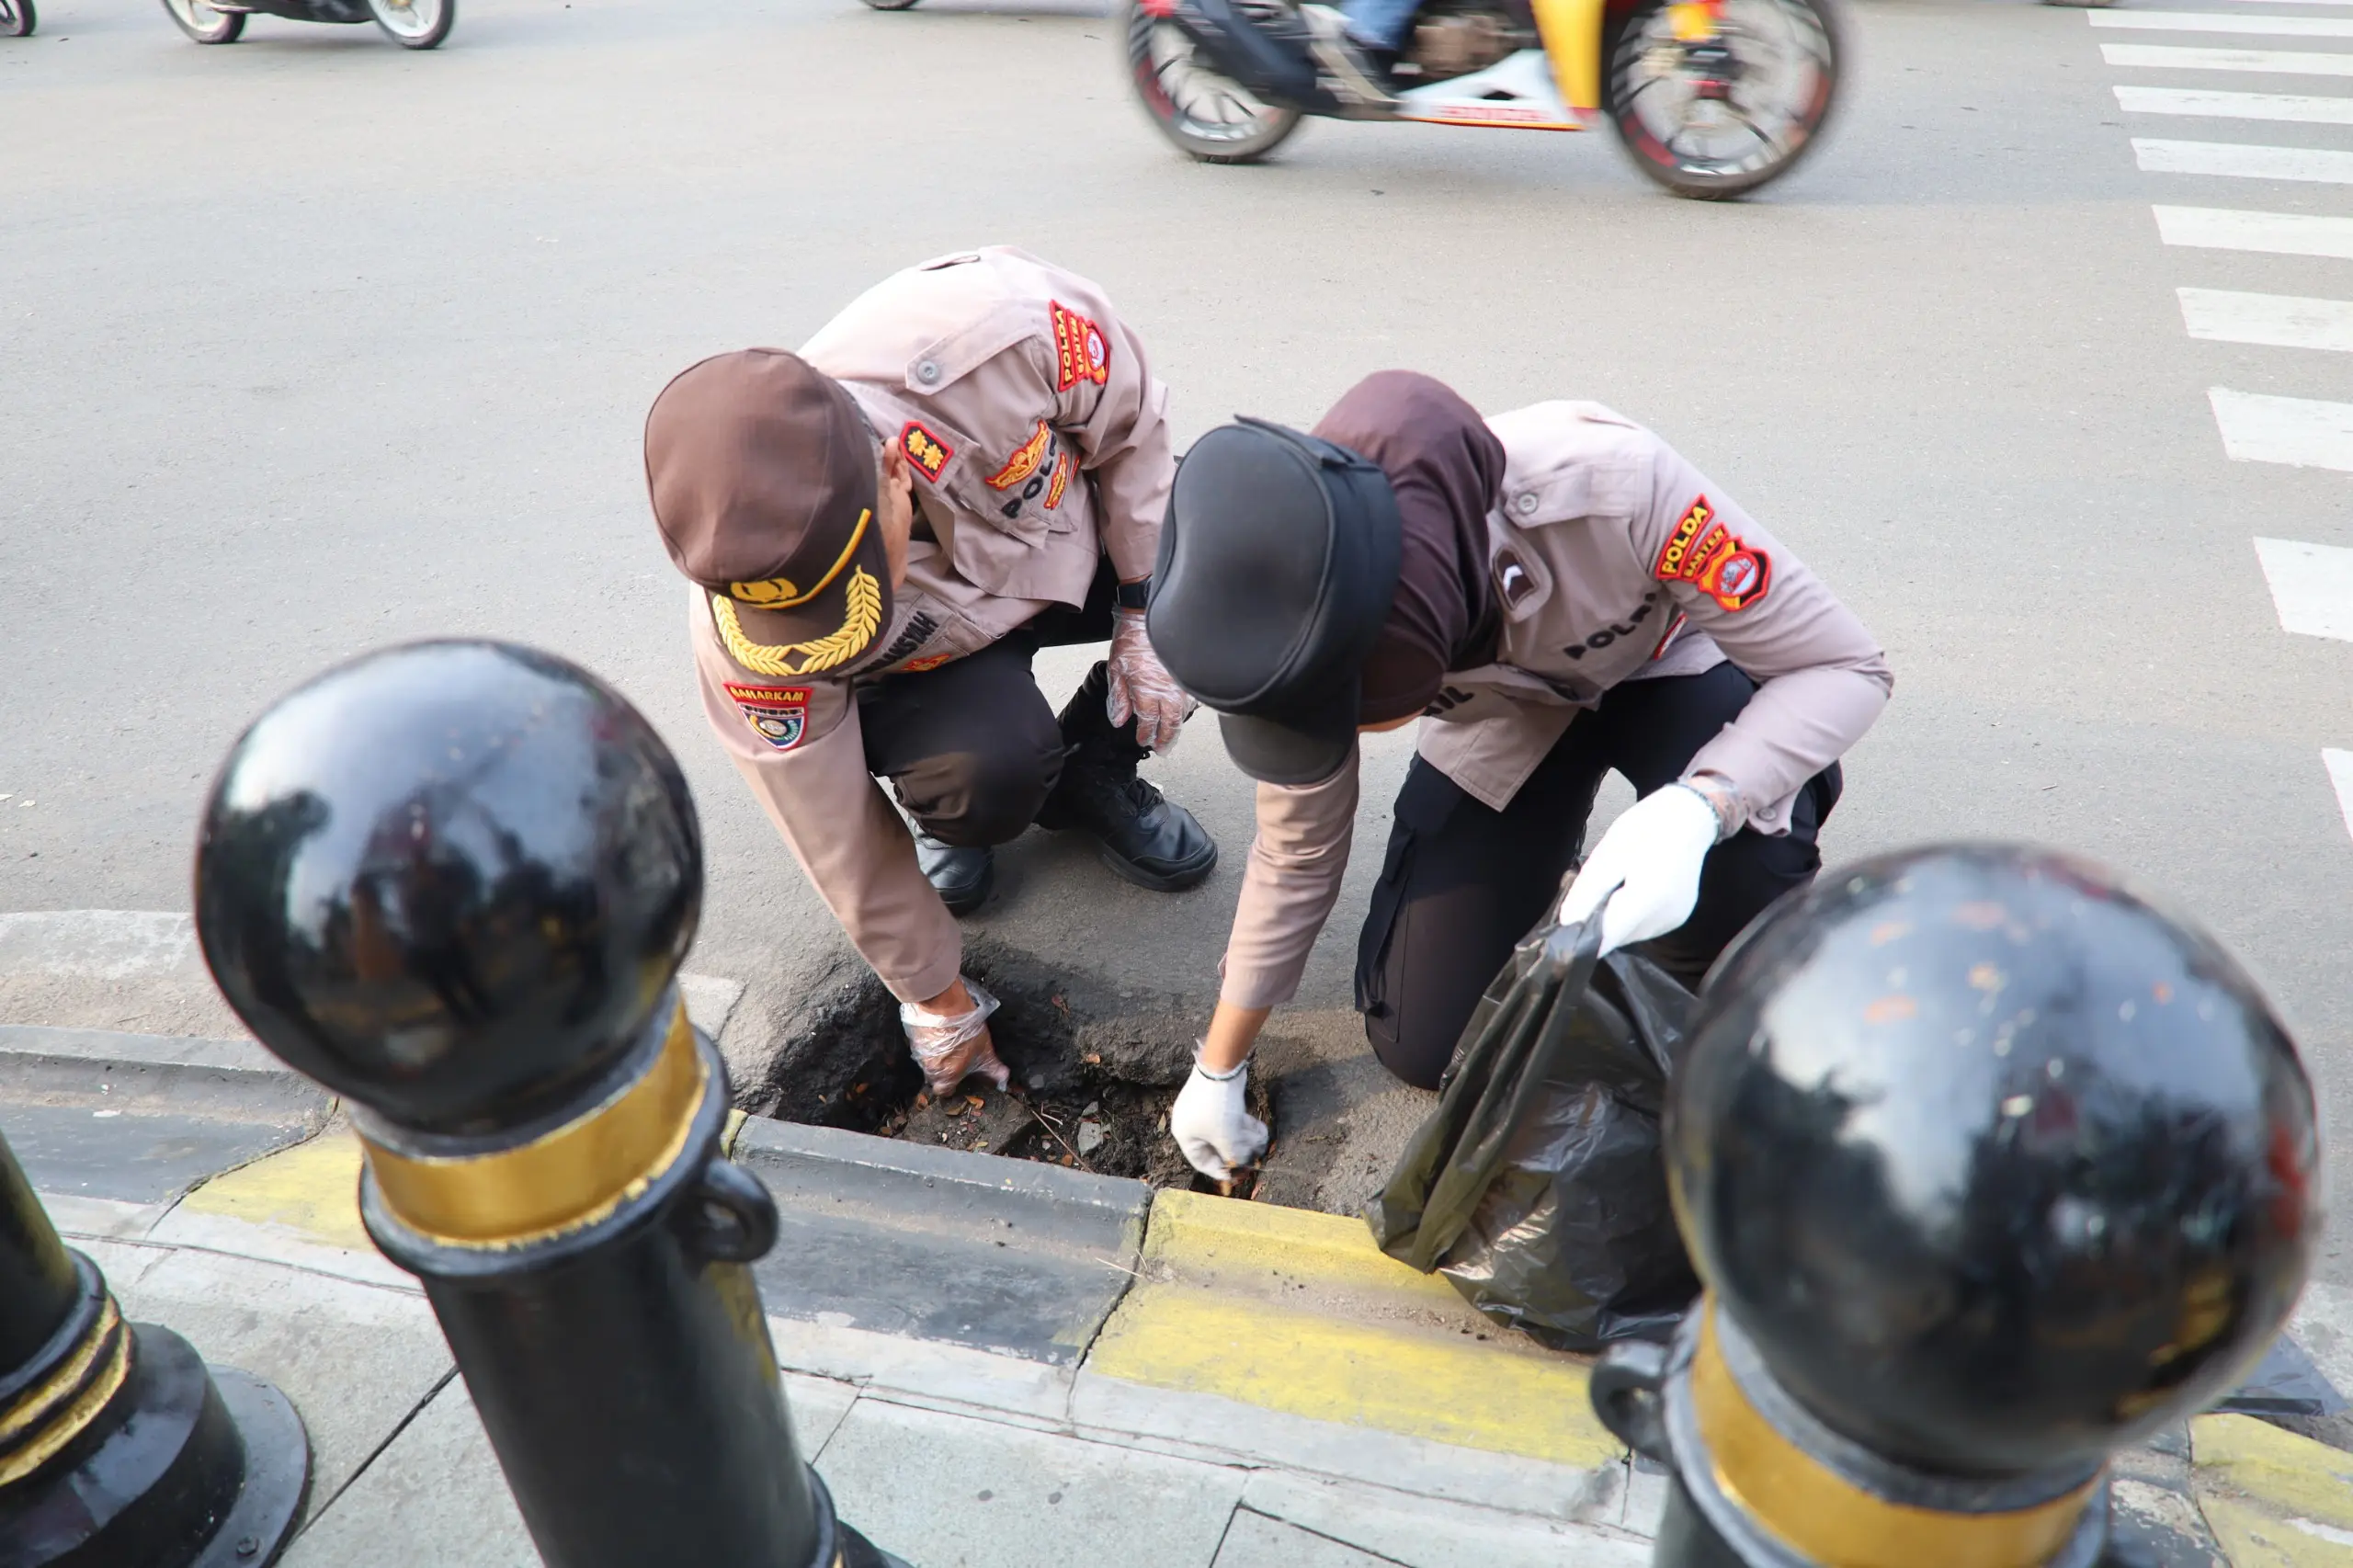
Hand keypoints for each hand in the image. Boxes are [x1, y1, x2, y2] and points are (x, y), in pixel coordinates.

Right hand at [901, 978, 1011, 1096]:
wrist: (944, 1003)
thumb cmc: (966, 1029)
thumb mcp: (985, 1050)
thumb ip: (993, 1069)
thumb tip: (1003, 1080)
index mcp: (946, 1076)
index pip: (944, 1091)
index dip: (951, 1086)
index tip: (958, 1078)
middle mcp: (929, 1068)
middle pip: (934, 1076)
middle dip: (944, 1070)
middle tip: (957, 1058)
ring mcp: (919, 1052)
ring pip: (927, 1061)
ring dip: (937, 1055)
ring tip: (950, 1041)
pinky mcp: (913, 1037)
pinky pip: (921, 1046)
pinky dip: (930, 1042)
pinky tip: (941, 1032)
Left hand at [1106, 609, 1194, 754]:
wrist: (1147, 615)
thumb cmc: (1131, 639)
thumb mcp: (1116, 670)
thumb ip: (1119, 698)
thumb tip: (1120, 720)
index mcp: (1147, 691)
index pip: (1149, 722)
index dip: (1147, 735)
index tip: (1144, 741)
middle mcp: (1167, 690)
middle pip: (1171, 723)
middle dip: (1166, 739)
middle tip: (1162, 750)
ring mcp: (1180, 682)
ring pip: (1184, 712)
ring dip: (1178, 727)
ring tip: (1172, 735)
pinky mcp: (1187, 673)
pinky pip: (1191, 697)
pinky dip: (1187, 709)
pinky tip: (1184, 712)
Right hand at [1170, 1055, 1268, 1179]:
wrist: (1221, 1068)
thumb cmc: (1217, 1107)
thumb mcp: (1227, 1138)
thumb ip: (1234, 1156)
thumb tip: (1241, 1163)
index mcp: (1185, 1136)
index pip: (1201, 1162)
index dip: (1220, 1171)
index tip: (1237, 1176)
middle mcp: (1193, 1124)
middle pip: (1217, 1146)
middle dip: (1238, 1152)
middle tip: (1255, 1159)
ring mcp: (1206, 1111)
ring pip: (1228, 1132)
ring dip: (1246, 1139)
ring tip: (1261, 1142)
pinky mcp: (1218, 1101)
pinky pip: (1232, 1119)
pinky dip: (1245, 1125)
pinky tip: (1261, 1130)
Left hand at [1556, 784, 1722, 955]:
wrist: (1689, 818)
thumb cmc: (1646, 828)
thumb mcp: (1608, 854)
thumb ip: (1587, 892)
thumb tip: (1567, 923)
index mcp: (1646, 899)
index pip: (1605, 939)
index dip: (1582, 936)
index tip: (1568, 925)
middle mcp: (1663, 918)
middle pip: (1616, 938)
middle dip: (1598, 922)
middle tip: (1596, 890)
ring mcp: (1672, 921)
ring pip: (1628, 935)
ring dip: (1615, 919)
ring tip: (1619, 885)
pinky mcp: (1677, 920)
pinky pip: (1644, 928)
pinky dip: (1631, 916)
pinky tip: (1634, 890)